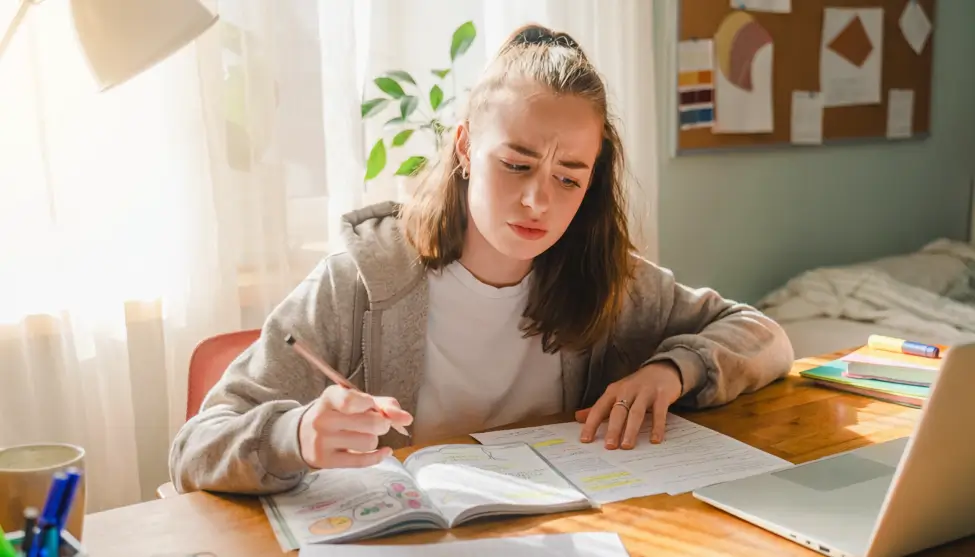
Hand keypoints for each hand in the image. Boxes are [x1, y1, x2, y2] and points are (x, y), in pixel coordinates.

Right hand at [298, 385, 413, 468]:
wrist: (303, 435)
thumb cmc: (337, 414)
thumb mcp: (355, 401)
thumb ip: (383, 404)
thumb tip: (406, 419)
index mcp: (329, 398)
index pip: (350, 399)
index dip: (369, 404)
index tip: (371, 406)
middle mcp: (323, 419)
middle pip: (370, 423)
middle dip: (382, 423)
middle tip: (377, 423)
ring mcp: (322, 441)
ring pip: (369, 442)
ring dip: (374, 439)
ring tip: (364, 435)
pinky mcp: (326, 460)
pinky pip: (362, 461)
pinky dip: (378, 456)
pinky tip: (383, 451)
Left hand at [575, 362, 681, 449]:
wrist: (662, 369)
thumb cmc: (636, 386)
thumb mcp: (616, 393)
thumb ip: (600, 407)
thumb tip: (578, 418)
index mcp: (613, 391)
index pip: (599, 409)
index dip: (591, 424)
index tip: (585, 440)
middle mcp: (627, 390)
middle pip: (618, 411)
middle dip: (612, 429)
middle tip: (609, 446)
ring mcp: (645, 392)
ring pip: (636, 412)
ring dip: (631, 430)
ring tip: (627, 446)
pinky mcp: (662, 396)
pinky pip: (659, 413)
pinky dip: (657, 427)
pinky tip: (654, 440)